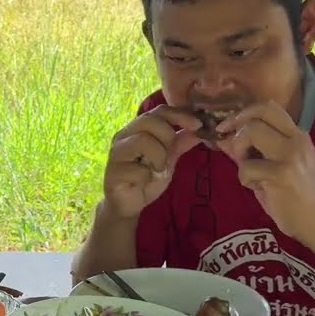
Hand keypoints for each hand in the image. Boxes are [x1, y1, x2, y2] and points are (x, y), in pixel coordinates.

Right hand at [103, 104, 203, 218]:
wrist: (129, 204)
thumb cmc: (146, 178)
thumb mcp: (169, 158)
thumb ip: (180, 142)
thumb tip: (200, 127)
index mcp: (137, 128)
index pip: (159, 111)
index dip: (180, 115)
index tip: (198, 125)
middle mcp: (124, 135)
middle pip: (150, 121)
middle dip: (167, 138)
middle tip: (169, 157)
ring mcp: (116, 152)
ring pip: (142, 141)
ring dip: (158, 158)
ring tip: (156, 170)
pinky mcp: (113, 171)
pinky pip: (137, 168)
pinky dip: (147, 177)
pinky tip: (143, 182)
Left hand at [215, 100, 314, 244]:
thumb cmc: (293, 196)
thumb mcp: (272, 168)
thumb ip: (250, 152)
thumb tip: (223, 138)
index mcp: (297, 135)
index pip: (268, 107)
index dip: (243, 113)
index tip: (227, 128)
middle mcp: (297, 139)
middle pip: (257, 116)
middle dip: (237, 132)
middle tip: (234, 152)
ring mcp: (291, 154)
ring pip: (251, 133)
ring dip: (241, 155)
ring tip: (251, 174)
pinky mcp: (282, 173)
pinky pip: (247, 167)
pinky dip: (245, 179)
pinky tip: (259, 189)